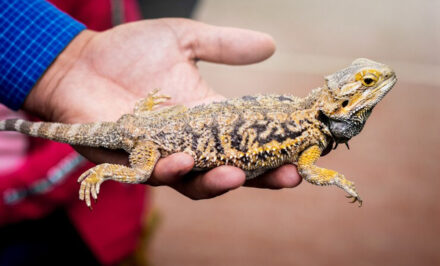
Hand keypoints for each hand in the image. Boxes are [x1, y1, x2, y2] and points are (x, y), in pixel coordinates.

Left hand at [24, 18, 300, 198]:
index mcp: (205, 120)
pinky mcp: (128, 161)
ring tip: (236, 175)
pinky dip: (168, 171)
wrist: (79, 61)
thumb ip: (224, 46)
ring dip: (216, 182)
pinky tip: (182, 160)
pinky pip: (152, 174)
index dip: (273, 148)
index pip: (245, 141)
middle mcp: (188, 144)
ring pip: (193, 181)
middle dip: (258, 178)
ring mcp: (159, 155)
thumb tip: (271, 45)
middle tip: (288, 176)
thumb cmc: (129, 52)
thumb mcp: (184, 41)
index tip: (303, 149)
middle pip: (229, 170)